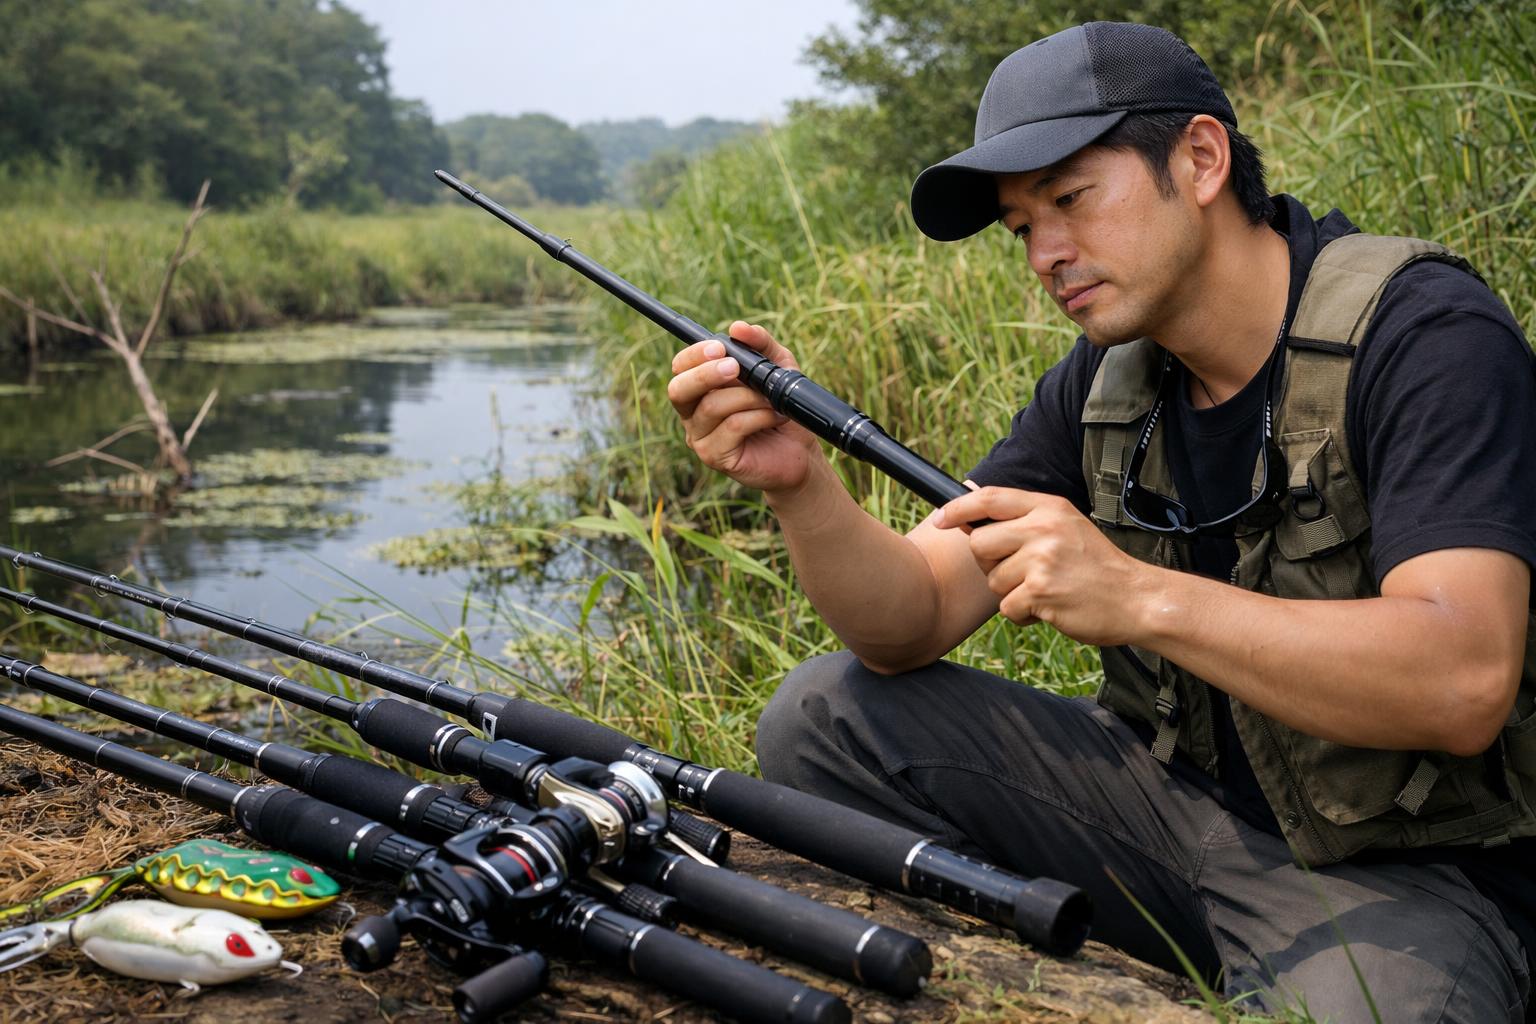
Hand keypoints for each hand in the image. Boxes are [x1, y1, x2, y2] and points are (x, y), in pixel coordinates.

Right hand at [667, 321, 819, 493]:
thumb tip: (737, 327)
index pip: (680, 368)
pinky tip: (775, 416)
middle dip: (706, 374)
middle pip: (678, 390)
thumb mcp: (777, 366)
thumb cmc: (780, 407)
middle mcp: (693, 414)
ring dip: (748, 396)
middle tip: (735, 367)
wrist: (800, 451)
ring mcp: (701, 438)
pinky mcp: (715, 456)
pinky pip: (733, 427)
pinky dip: (758, 416)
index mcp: (699, 389)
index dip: (695, 355)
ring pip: (712, 406)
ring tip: (771, 399)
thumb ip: (759, 343)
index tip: (720, 347)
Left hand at [936, 487, 1153, 645]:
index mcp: (1049, 507)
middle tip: (1020, 573)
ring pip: (993, 580)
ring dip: (1012, 593)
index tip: (940, 519)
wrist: (1136, 599)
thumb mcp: (1066, 526)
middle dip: (990, 565)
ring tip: (1046, 590)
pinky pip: (1007, 607)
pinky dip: (1023, 614)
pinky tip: (1050, 608)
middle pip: (980, 544)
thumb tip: (971, 508)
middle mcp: (1043, 528)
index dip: (958, 508)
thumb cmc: (1097, 567)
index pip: (990, 498)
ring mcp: (1042, 560)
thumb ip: (1025, 518)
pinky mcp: (1041, 591)